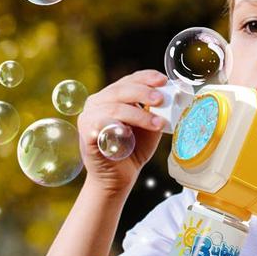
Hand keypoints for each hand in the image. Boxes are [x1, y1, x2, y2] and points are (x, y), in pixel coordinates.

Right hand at [77, 69, 167, 193]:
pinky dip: (114, 127)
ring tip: (157, 125)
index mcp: (111, 96)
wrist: (117, 178)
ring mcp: (88, 117)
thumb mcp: (148, 126)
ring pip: (114, 108)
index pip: (129, 80)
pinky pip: (100, 127)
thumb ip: (155, 111)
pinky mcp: (86, 135)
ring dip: (138, 115)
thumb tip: (170, 97)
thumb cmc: (133, 149)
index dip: (146, 77)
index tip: (163, 81)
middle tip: (161, 100)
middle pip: (120, 90)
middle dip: (143, 93)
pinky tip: (126, 132)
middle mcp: (97, 102)